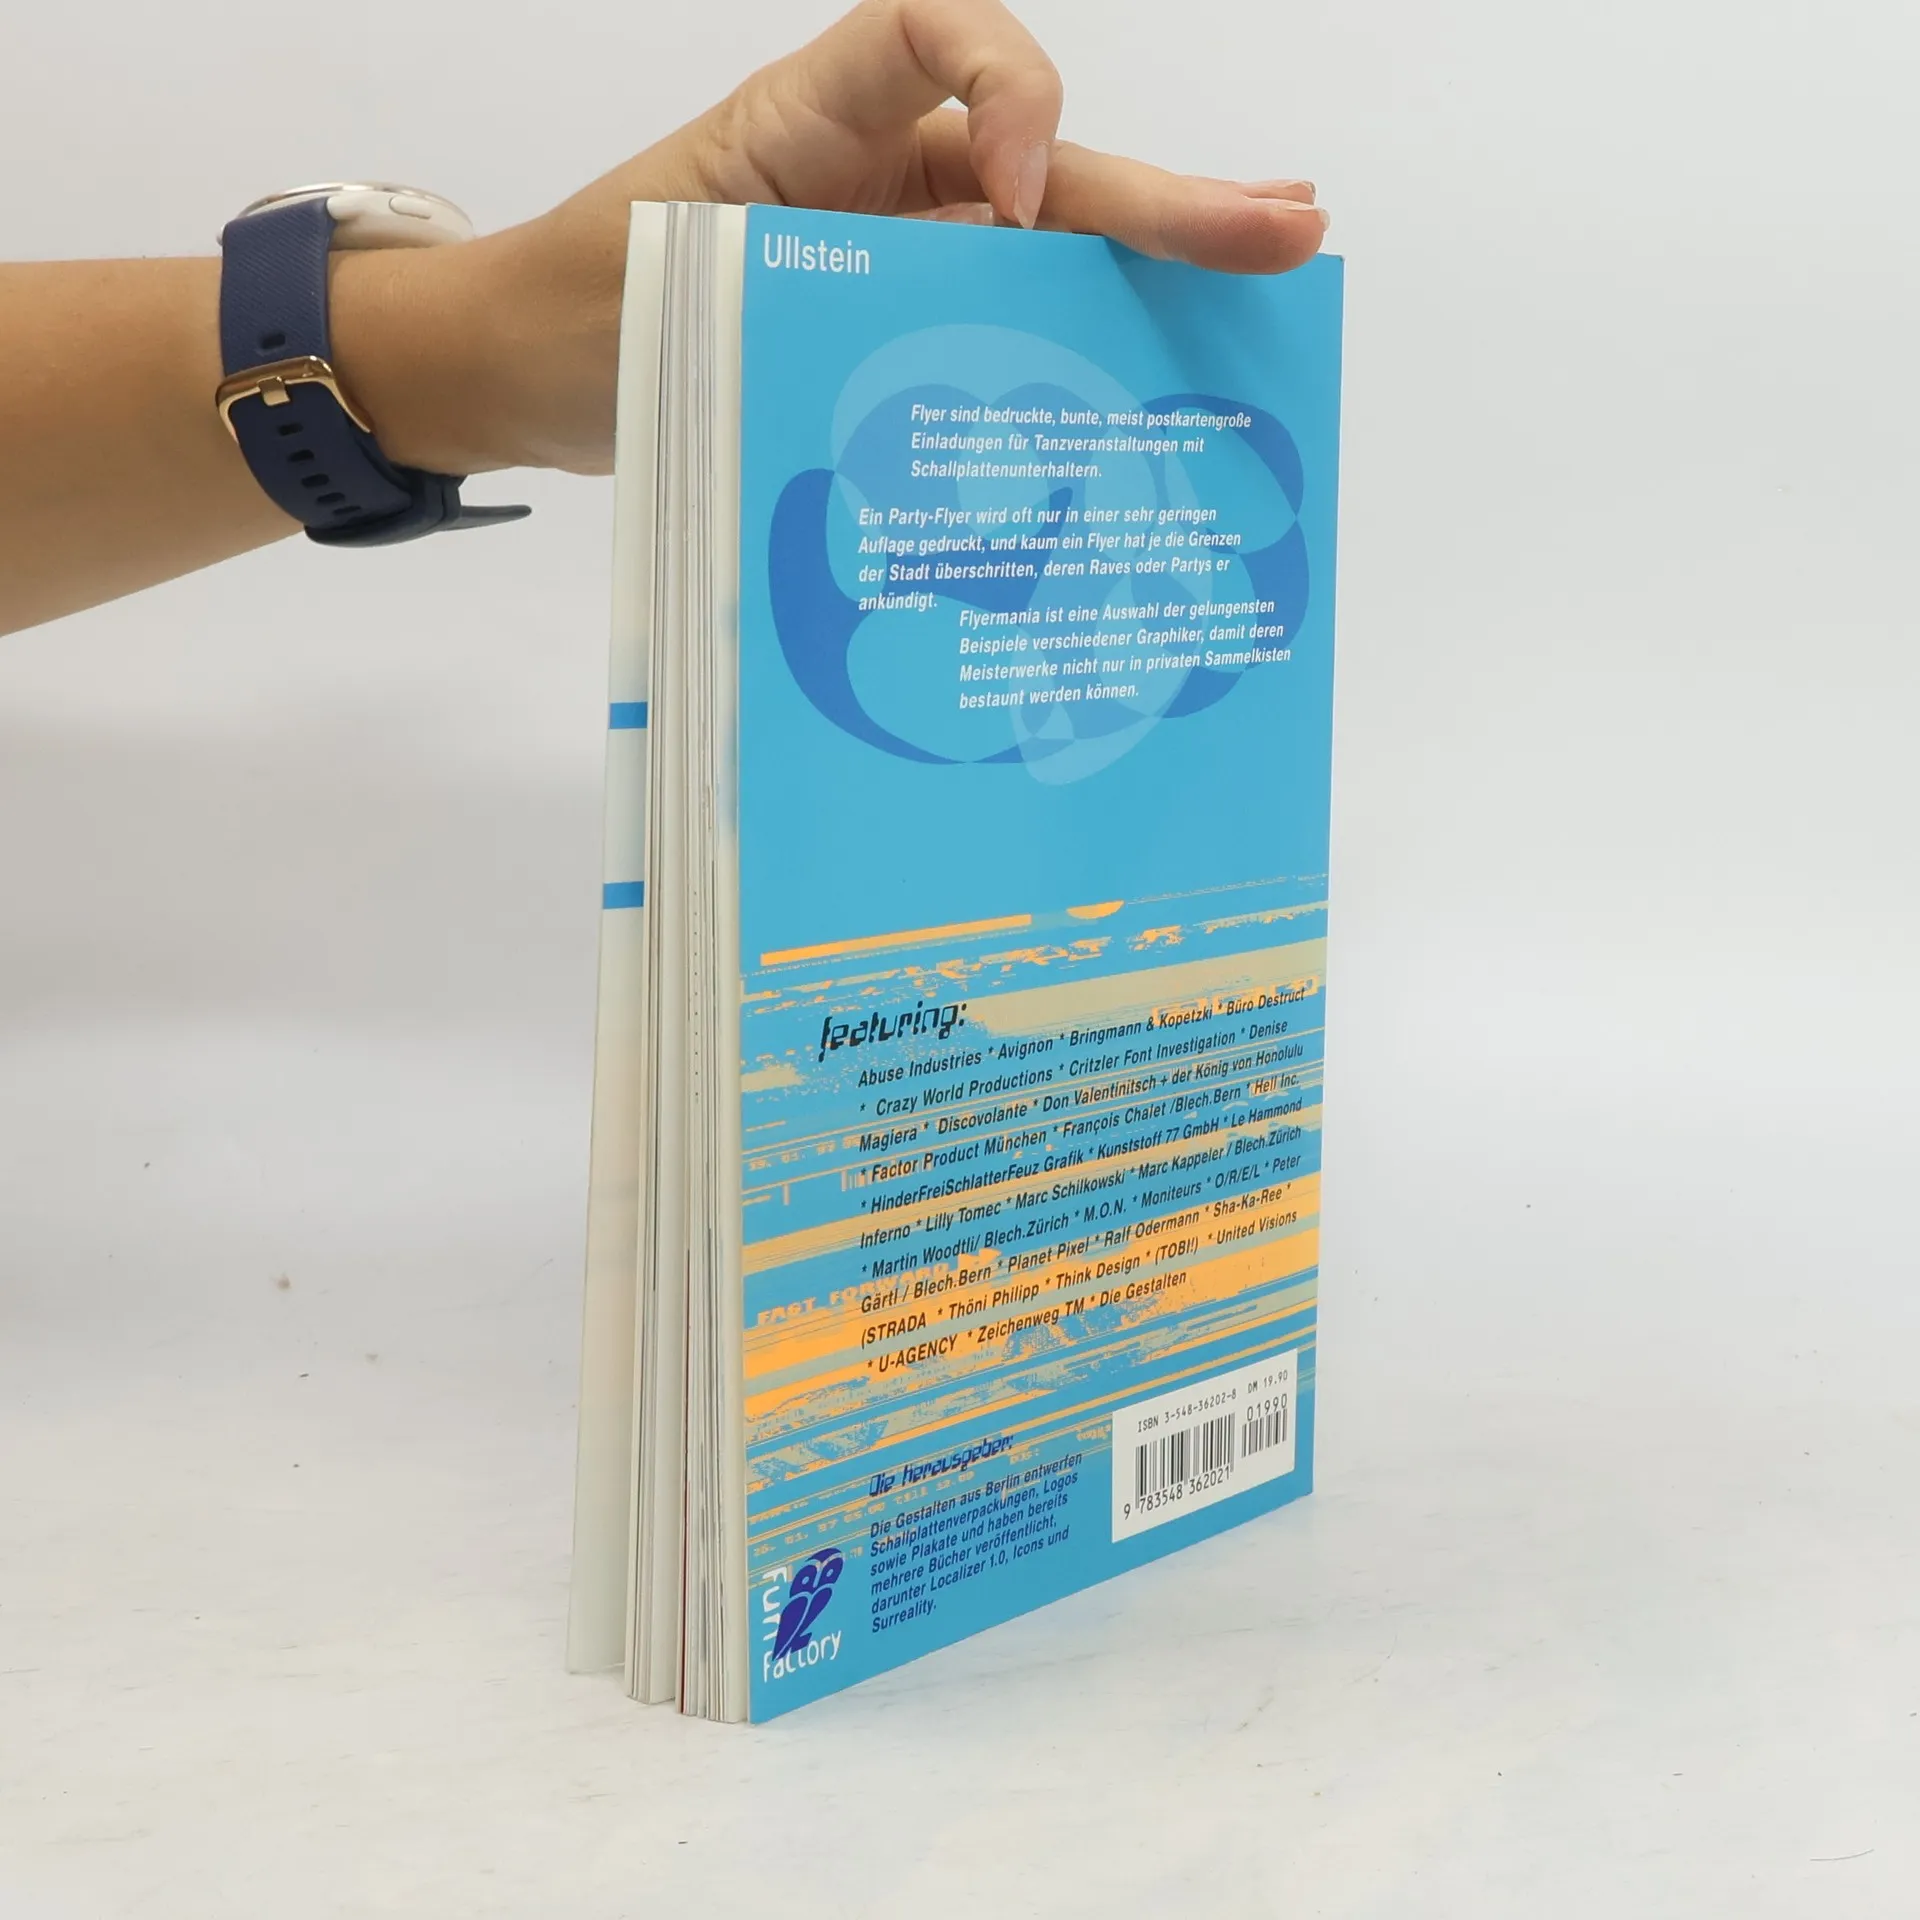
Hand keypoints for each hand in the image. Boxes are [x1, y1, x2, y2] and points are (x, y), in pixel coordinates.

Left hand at [334, 0, 1325, 479]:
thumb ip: (788, 282)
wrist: (525, 379)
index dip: (1002, 92)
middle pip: (1039, 164)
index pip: (928, 38)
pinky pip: (1006, 331)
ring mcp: (898, 256)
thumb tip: (915, 355)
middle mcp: (873, 176)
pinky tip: (1161, 375)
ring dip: (1157, 266)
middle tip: (1284, 226)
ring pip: (1048, 250)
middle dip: (1160, 202)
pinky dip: (1080, 352)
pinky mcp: (902, 331)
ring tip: (1270, 273)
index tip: (1011, 200)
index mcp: (808, 125)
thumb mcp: (662, 283)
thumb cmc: (574, 316)